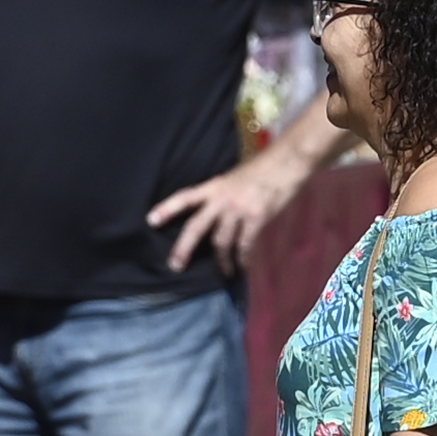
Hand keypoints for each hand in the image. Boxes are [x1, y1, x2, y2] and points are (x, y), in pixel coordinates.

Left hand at [148, 144, 303, 277]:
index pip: (185, 197)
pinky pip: (245, 245)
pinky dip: (243, 259)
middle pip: (197, 226)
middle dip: (184, 247)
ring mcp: (238, 209)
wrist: (286, 163)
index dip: (167, 208)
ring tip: (222, 272)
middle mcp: (222, 199)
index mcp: (214, 186)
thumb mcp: (233, 178)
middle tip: (175, 265)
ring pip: (221, 241)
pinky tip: (243, 267)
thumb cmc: (261, 170)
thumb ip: (221, 195)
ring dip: (221, 260)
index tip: (150, 221)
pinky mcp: (256, 218)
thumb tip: (214, 214)